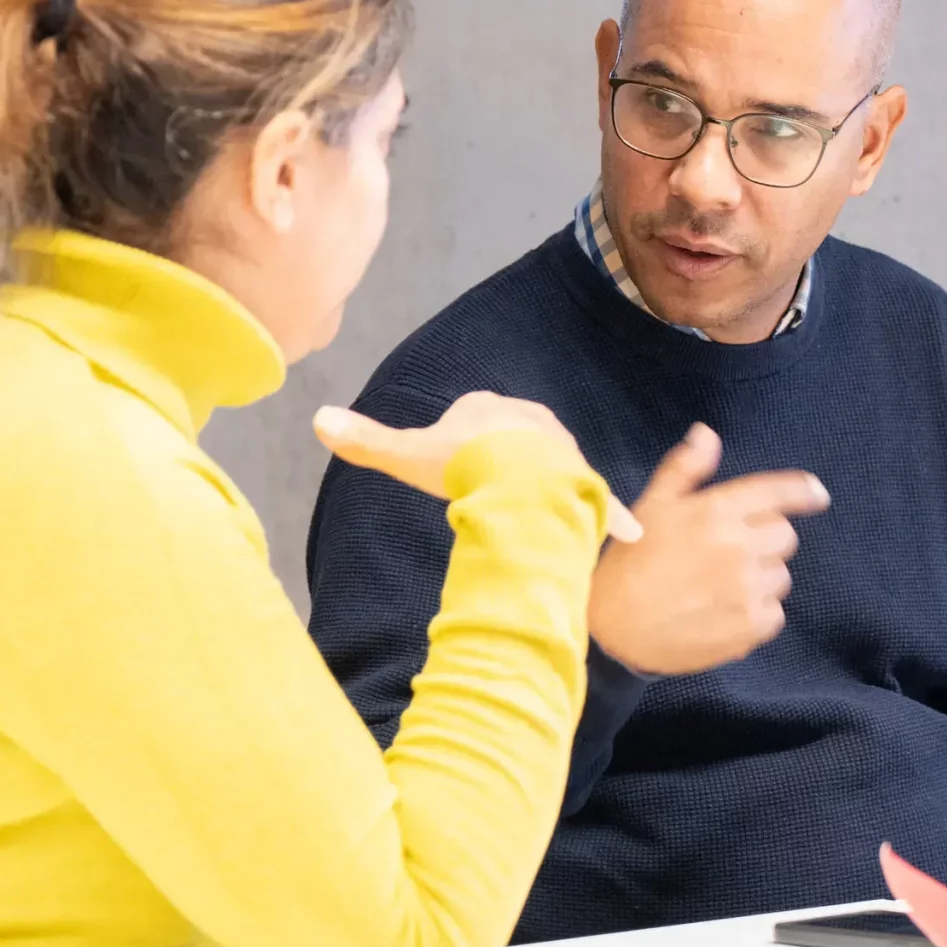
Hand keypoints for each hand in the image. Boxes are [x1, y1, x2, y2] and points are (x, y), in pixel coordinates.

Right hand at [315, 393, 642, 541]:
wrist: (518, 479)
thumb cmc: (463, 465)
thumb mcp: (408, 454)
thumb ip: (366, 440)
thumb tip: (316, 418)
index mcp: (488, 409)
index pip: (472, 425)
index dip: (460, 450)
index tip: (452, 472)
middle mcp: (531, 420)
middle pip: (512, 446)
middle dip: (502, 468)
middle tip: (484, 499)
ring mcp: (563, 447)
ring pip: (551, 469)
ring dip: (544, 489)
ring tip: (527, 519)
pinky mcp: (586, 477)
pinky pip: (598, 500)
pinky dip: (614, 519)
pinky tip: (630, 537)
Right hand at [589, 424, 829, 674]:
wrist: (613, 630)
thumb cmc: (630, 562)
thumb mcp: (650, 506)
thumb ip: (684, 469)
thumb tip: (707, 434)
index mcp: (716, 511)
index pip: (776, 493)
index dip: (802, 491)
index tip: (817, 494)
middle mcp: (739, 547)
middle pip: (785, 536)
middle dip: (764, 539)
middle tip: (730, 551)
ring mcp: (747, 589)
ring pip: (781, 574)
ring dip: (761, 576)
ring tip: (722, 585)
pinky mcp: (750, 627)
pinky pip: (775, 612)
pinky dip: (757, 612)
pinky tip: (724, 612)